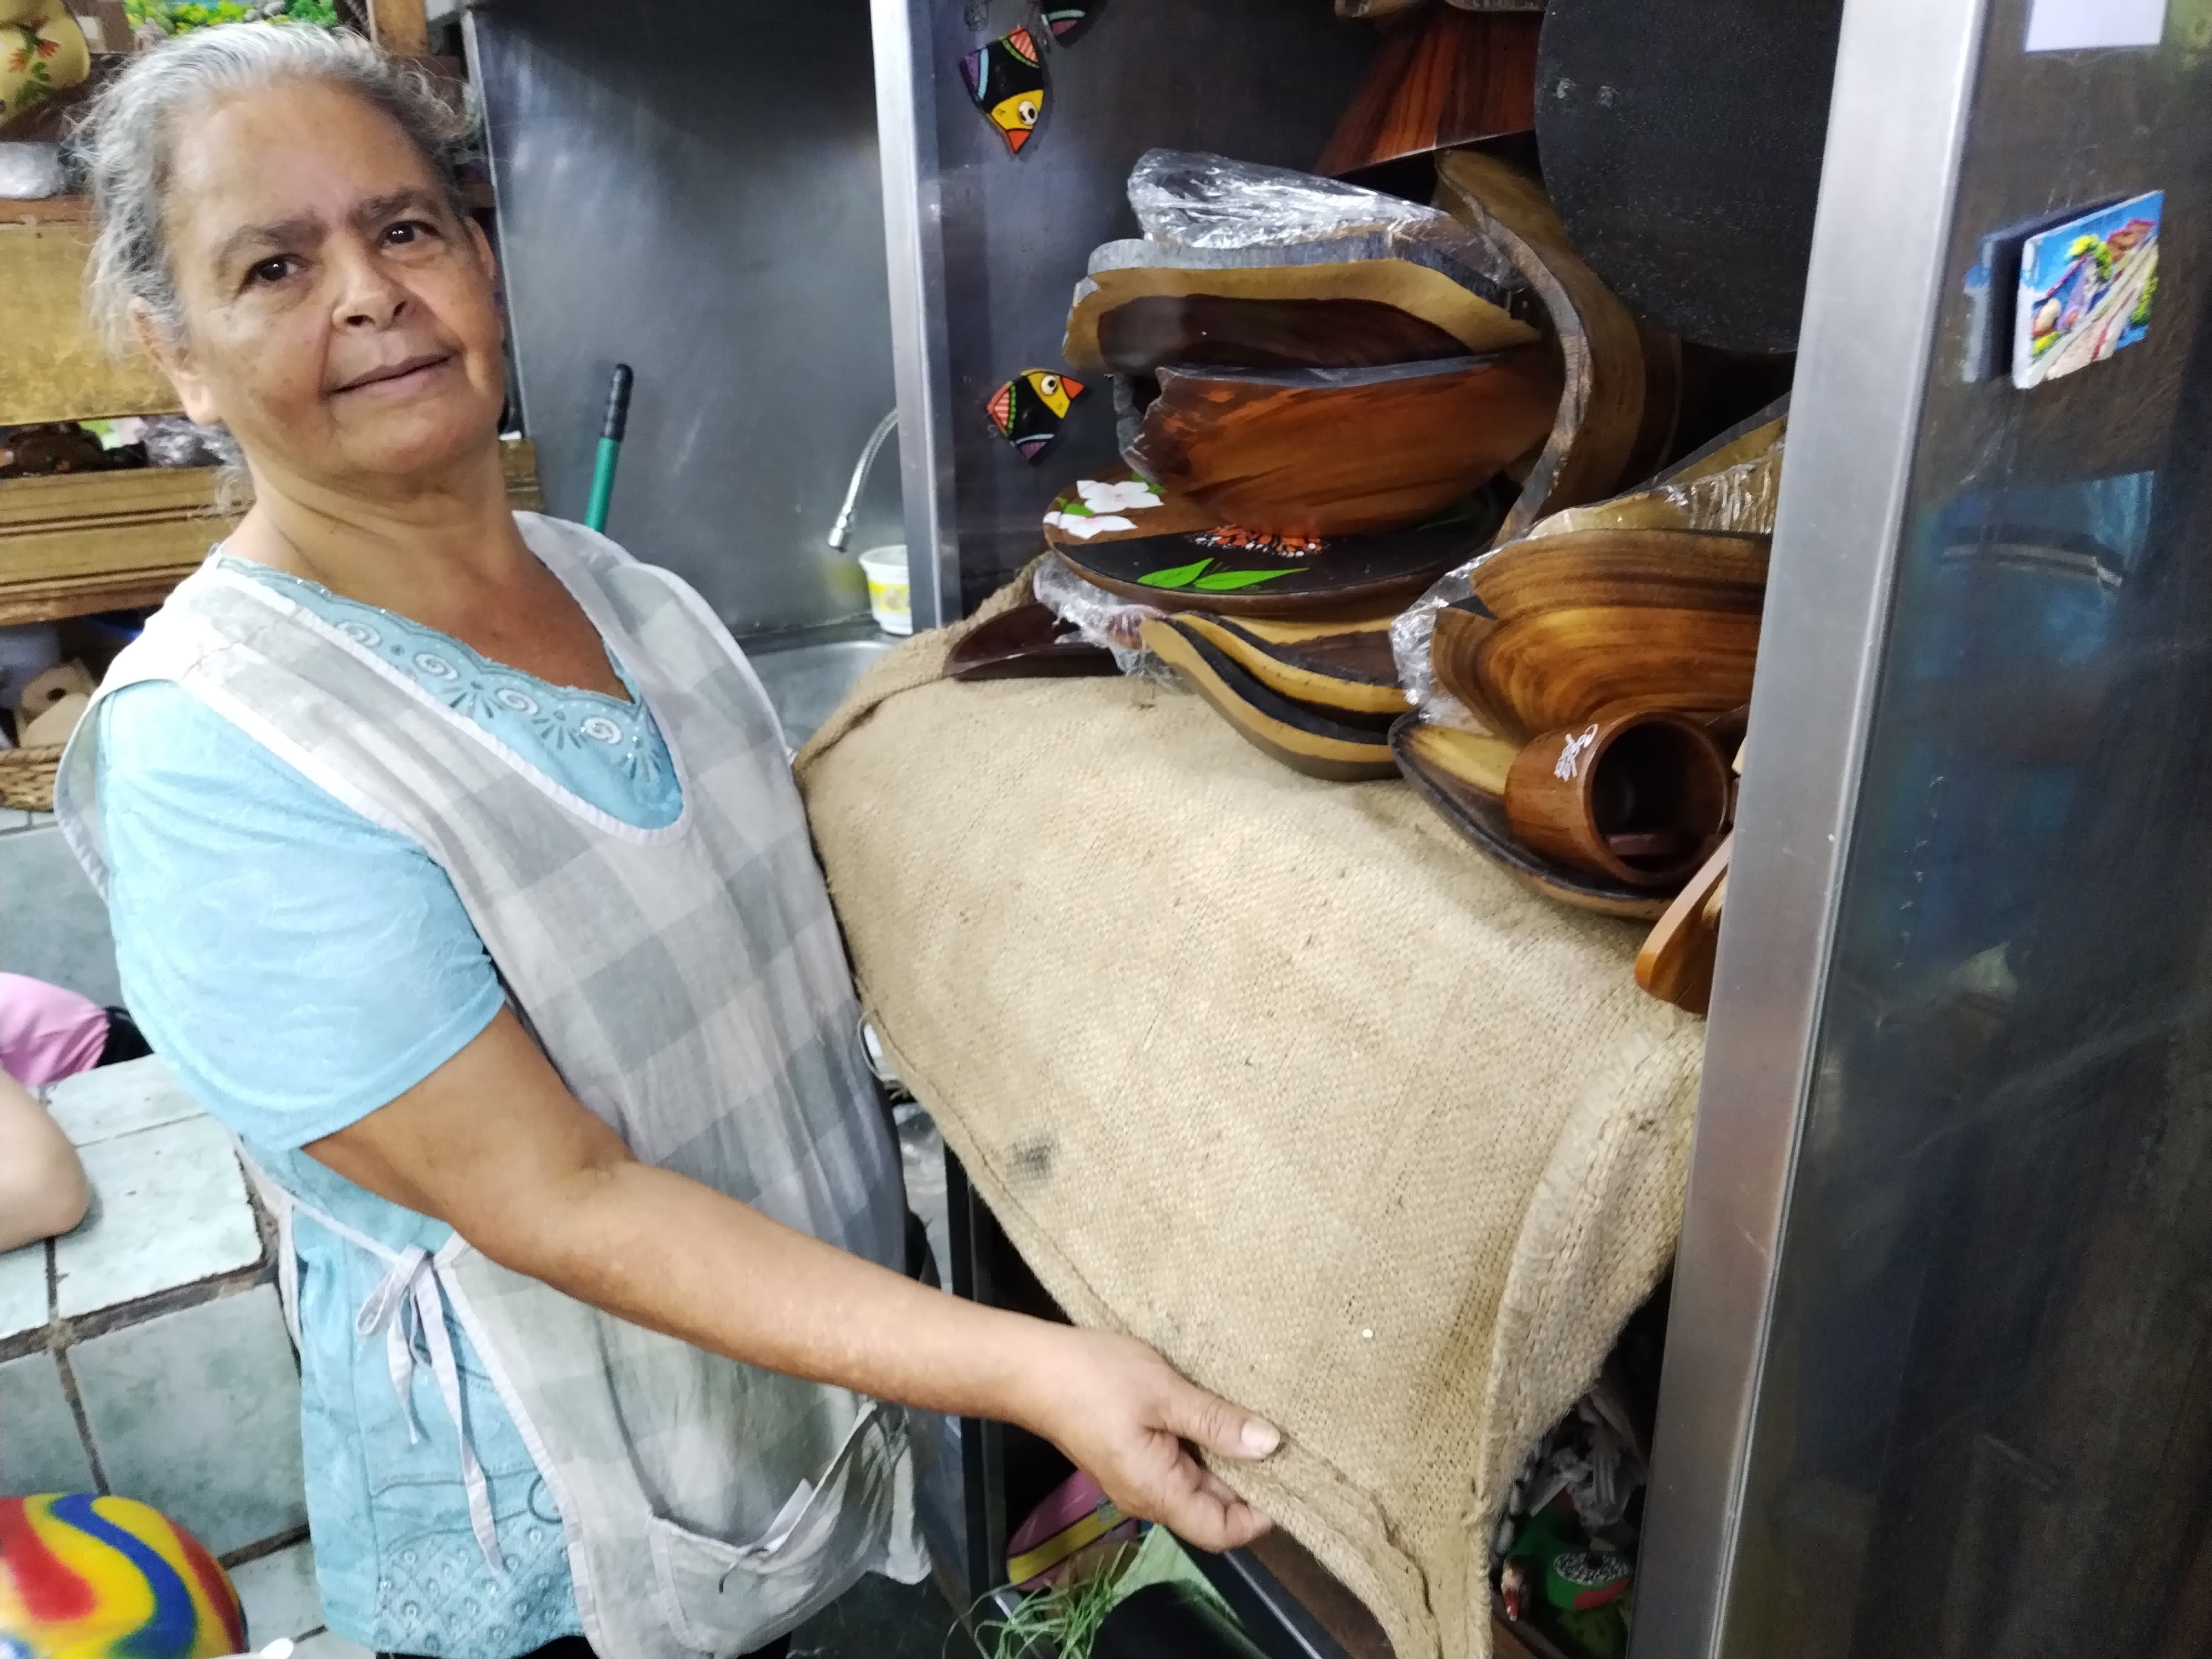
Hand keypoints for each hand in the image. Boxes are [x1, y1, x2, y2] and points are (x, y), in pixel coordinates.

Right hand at [1014, 1326, 1279, 1552]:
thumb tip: (1271, 1445)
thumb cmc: (1095, 1378)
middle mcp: (1147, 1497)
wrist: (1030, 1369)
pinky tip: (1218, 1418)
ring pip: (1195, 1488)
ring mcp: (1134, 1478)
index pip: (1222, 1532)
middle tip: (1287, 1446)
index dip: (1261, 1516)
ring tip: (1259, 1428)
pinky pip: (1175, 1467)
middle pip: (1211, 1511)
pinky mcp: (1127, 1457)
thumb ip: (1217, 1423)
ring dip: (1226, 1465)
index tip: (1293, 1479)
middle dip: (1250, 1486)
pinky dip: (1202, 1451)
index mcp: (1157, 1491)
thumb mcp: (1164, 1393)